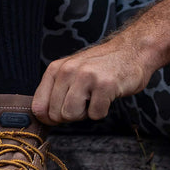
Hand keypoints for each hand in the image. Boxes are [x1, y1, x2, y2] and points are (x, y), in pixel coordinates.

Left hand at [32, 35, 152, 123]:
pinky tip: (107, 95)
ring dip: (85, 113)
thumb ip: (54, 91)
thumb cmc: (100, 67)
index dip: (49, 118)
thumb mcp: (71, 72)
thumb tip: (41, 117)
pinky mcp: (105, 85)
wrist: (131, 51)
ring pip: (71, 115)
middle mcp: (67, 70)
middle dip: (71, 114)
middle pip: (55, 114)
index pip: (38, 106)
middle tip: (85, 100)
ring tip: (94, 97)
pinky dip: (102, 110)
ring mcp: (85, 76)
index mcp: (56, 69)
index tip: (62, 112)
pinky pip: (95, 115)